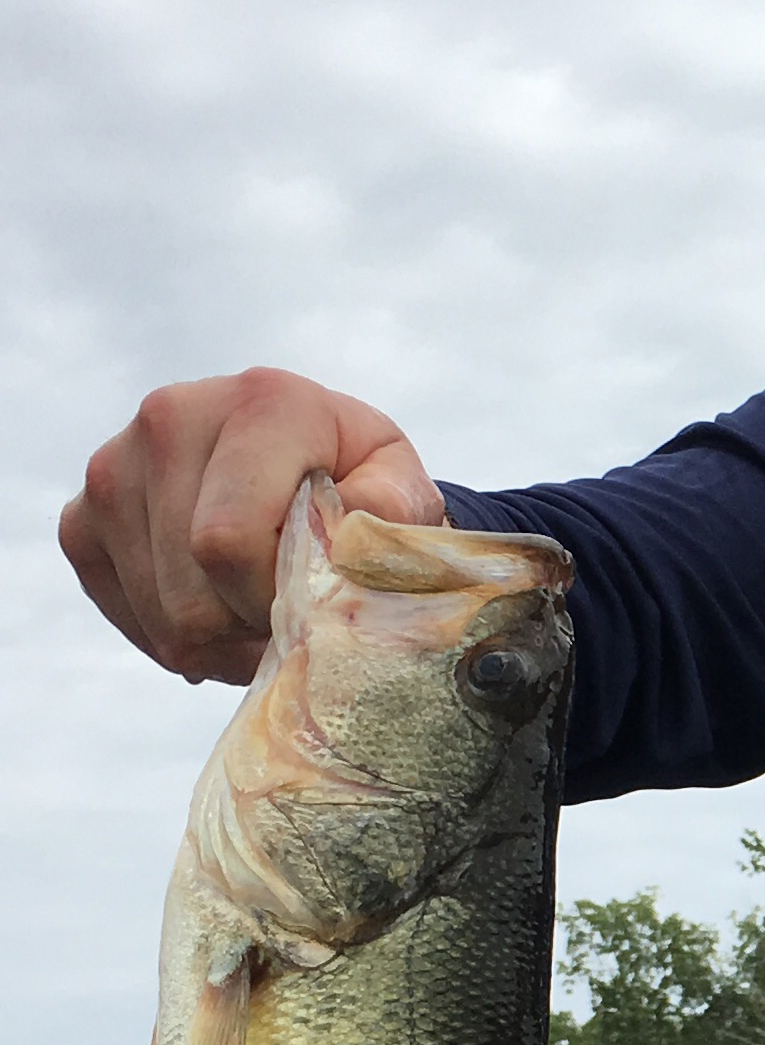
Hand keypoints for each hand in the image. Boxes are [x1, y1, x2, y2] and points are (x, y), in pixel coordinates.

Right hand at [60, 370, 442, 684]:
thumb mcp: (403, 488)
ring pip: (161, 616)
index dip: (272, 603)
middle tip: (293, 618)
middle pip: (190, 593)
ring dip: (222, 642)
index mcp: (261, 403)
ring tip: (263, 614)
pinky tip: (221, 613)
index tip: (313, 605)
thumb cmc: (363, 484)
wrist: (310, 463)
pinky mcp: (82, 515)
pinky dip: (179, 640)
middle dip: (252, 629)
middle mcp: (170, 417)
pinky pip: (125, 615)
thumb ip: (393, 511)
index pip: (226, 542)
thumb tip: (347, 534)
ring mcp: (114, 466)